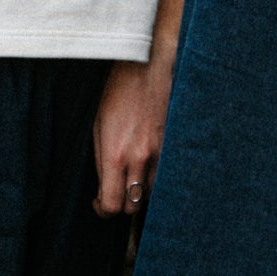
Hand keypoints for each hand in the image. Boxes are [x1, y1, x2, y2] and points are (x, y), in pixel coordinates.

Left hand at [93, 0, 184, 215]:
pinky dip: (160, 175)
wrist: (150, 65)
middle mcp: (141, 158)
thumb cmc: (119, 91)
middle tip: (116, 191)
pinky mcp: (177, 145)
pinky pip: (169, 174)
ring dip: (142, 189)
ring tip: (135, 173)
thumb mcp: (98, 124)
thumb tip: (103, 186)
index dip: (104, 210)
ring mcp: (163, 153)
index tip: (100, 203)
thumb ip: (101, 159)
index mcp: (115, 154)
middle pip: (134, 205)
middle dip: (123, 203)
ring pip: (153, 193)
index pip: (112, 204)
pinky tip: (153, 161)